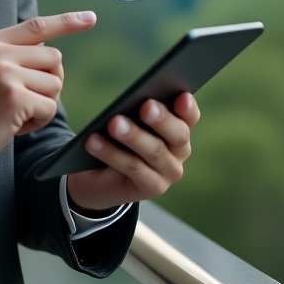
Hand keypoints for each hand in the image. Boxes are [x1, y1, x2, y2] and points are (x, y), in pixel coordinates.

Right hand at [0, 12, 96, 174]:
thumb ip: (8, 56)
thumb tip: (48, 55)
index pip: (37, 26)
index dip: (67, 21)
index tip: (89, 17)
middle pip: (54, 59)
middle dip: (47, 83)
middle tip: (22, 101)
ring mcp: (5, 73)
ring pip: (55, 84)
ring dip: (42, 104)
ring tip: (13, 113)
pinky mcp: (14, 97)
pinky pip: (49, 107)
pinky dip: (38, 121)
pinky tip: (14, 125)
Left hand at [65, 92, 199, 211]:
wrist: (99, 175)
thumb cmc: (118, 137)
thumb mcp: (128, 119)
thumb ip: (135, 110)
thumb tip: (131, 100)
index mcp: (179, 127)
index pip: (189, 116)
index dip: (188, 107)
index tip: (181, 95)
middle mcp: (180, 151)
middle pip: (177, 134)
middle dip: (162, 119)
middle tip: (146, 106)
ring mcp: (169, 172)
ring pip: (154, 151)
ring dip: (133, 136)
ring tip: (114, 123)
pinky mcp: (152, 188)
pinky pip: (133, 168)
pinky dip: (112, 153)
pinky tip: (93, 141)